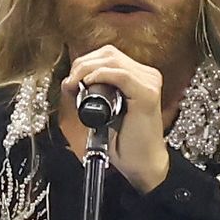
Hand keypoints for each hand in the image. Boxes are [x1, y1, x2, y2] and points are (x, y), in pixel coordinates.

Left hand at [62, 45, 170, 193]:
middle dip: (83, 64)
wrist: (142, 165)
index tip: (70, 80)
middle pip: (108, 53)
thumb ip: (90, 94)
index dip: (85, 63)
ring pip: (112, 60)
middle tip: (70, 83)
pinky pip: (121, 74)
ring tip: (75, 84)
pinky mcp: (148, 94)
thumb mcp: (103, 113)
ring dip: (87, 69)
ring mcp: (150, 83)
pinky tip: (89, 84)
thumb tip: (69, 81)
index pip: (108, 56)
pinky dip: (101, 75)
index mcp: (139, 76)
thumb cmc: (125, 143)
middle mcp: (147, 76)